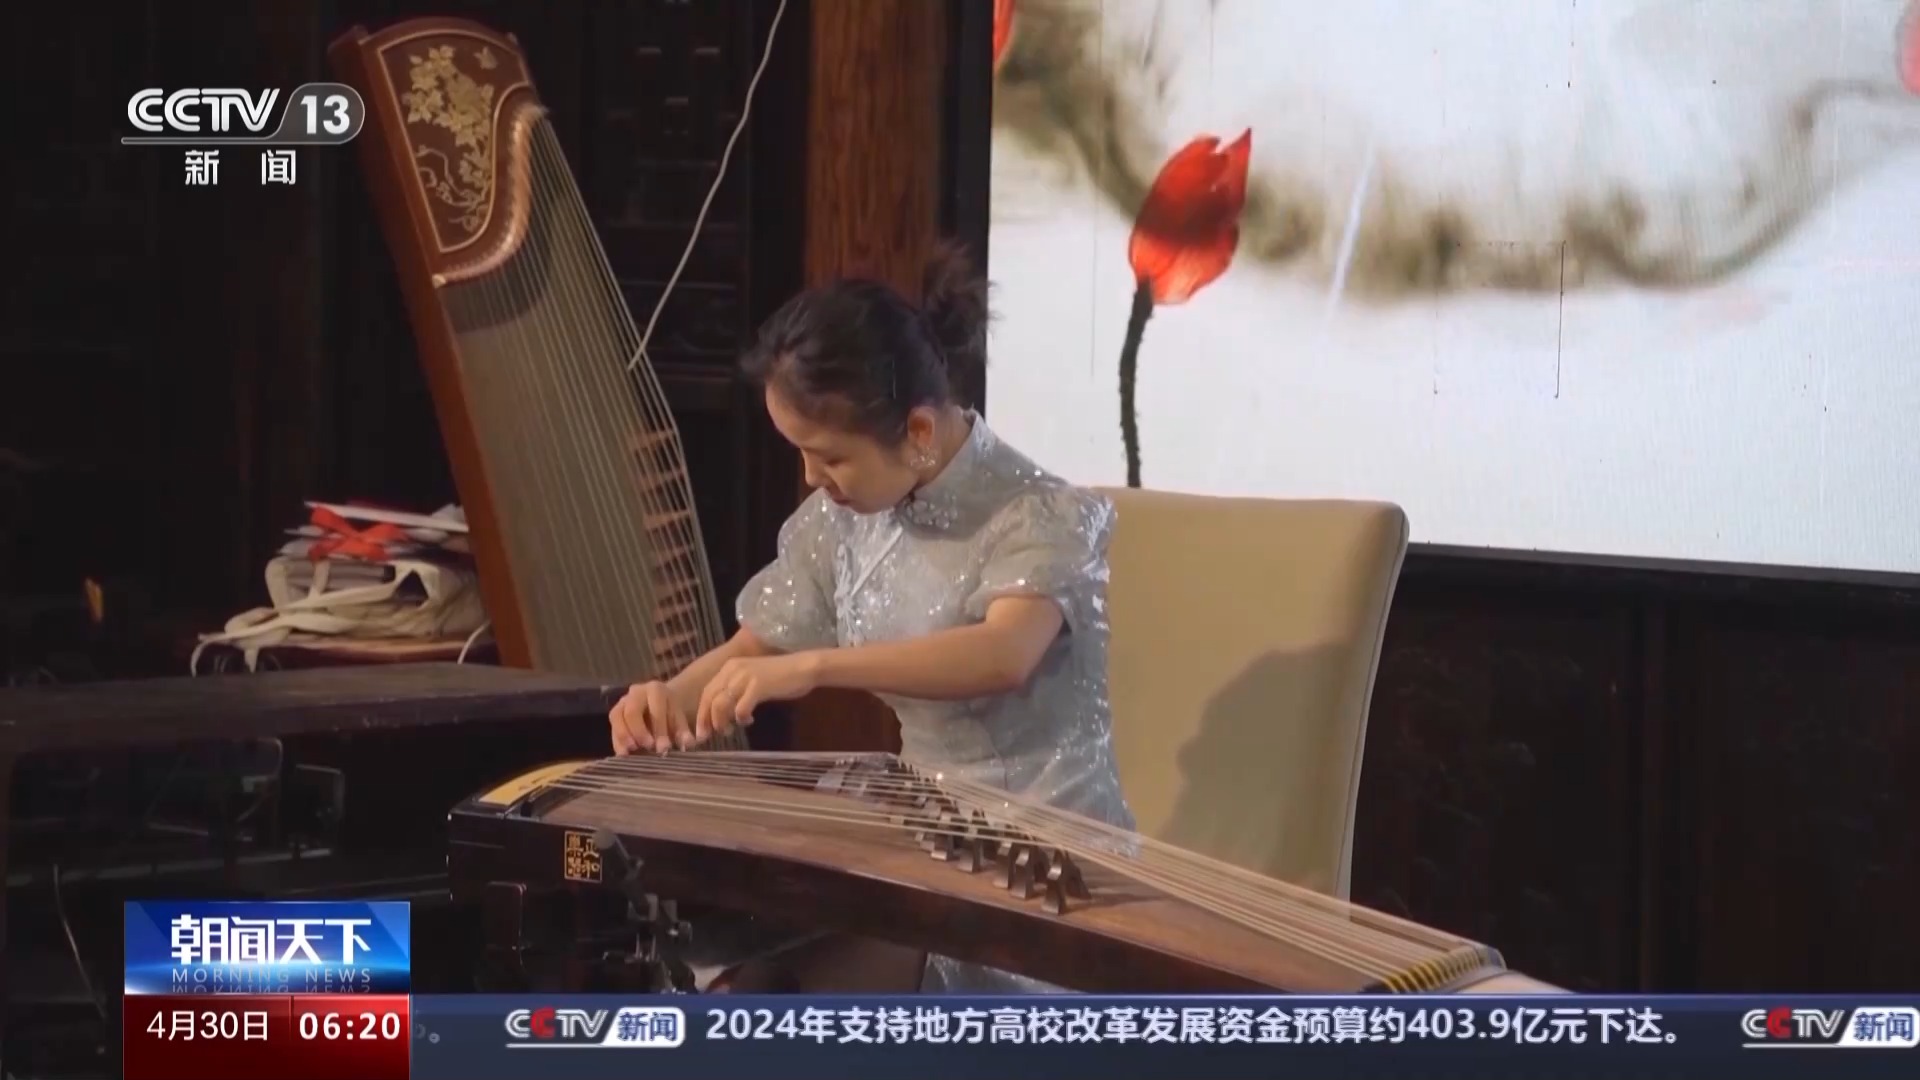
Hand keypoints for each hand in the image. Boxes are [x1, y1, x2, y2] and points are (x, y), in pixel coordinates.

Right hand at [608, 680, 695, 754]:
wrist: (657, 704)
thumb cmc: (670, 713)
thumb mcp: (679, 720)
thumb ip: (683, 732)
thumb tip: (688, 744)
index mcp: (656, 690)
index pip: (656, 708)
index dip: (659, 729)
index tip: (664, 748)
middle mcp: (636, 692)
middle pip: (632, 711)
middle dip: (639, 731)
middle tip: (647, 747)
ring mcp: (622, 702)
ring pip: (617, 716)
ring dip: (624, 735)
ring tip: (632, 752)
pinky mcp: (614, 714)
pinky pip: (611, 727)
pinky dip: (617, 742)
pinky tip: (624, 755)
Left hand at [696, 653, 820, 741]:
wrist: (803, 667)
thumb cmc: (780, 677)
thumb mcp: (751, 681)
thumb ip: (736, 692)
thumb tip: (721, 714)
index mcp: (729, 667)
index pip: (707, 692)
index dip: (702, 713)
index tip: (701, 731)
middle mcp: (733, 669)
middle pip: (709, 699)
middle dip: (706, 721)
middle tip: (707, 737)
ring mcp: (745, 677)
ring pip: (720, 704)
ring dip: (721, 722)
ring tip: (729, 730)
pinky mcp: (758, 686)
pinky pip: (741, 708)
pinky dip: (741, 718)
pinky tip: (749, 720)